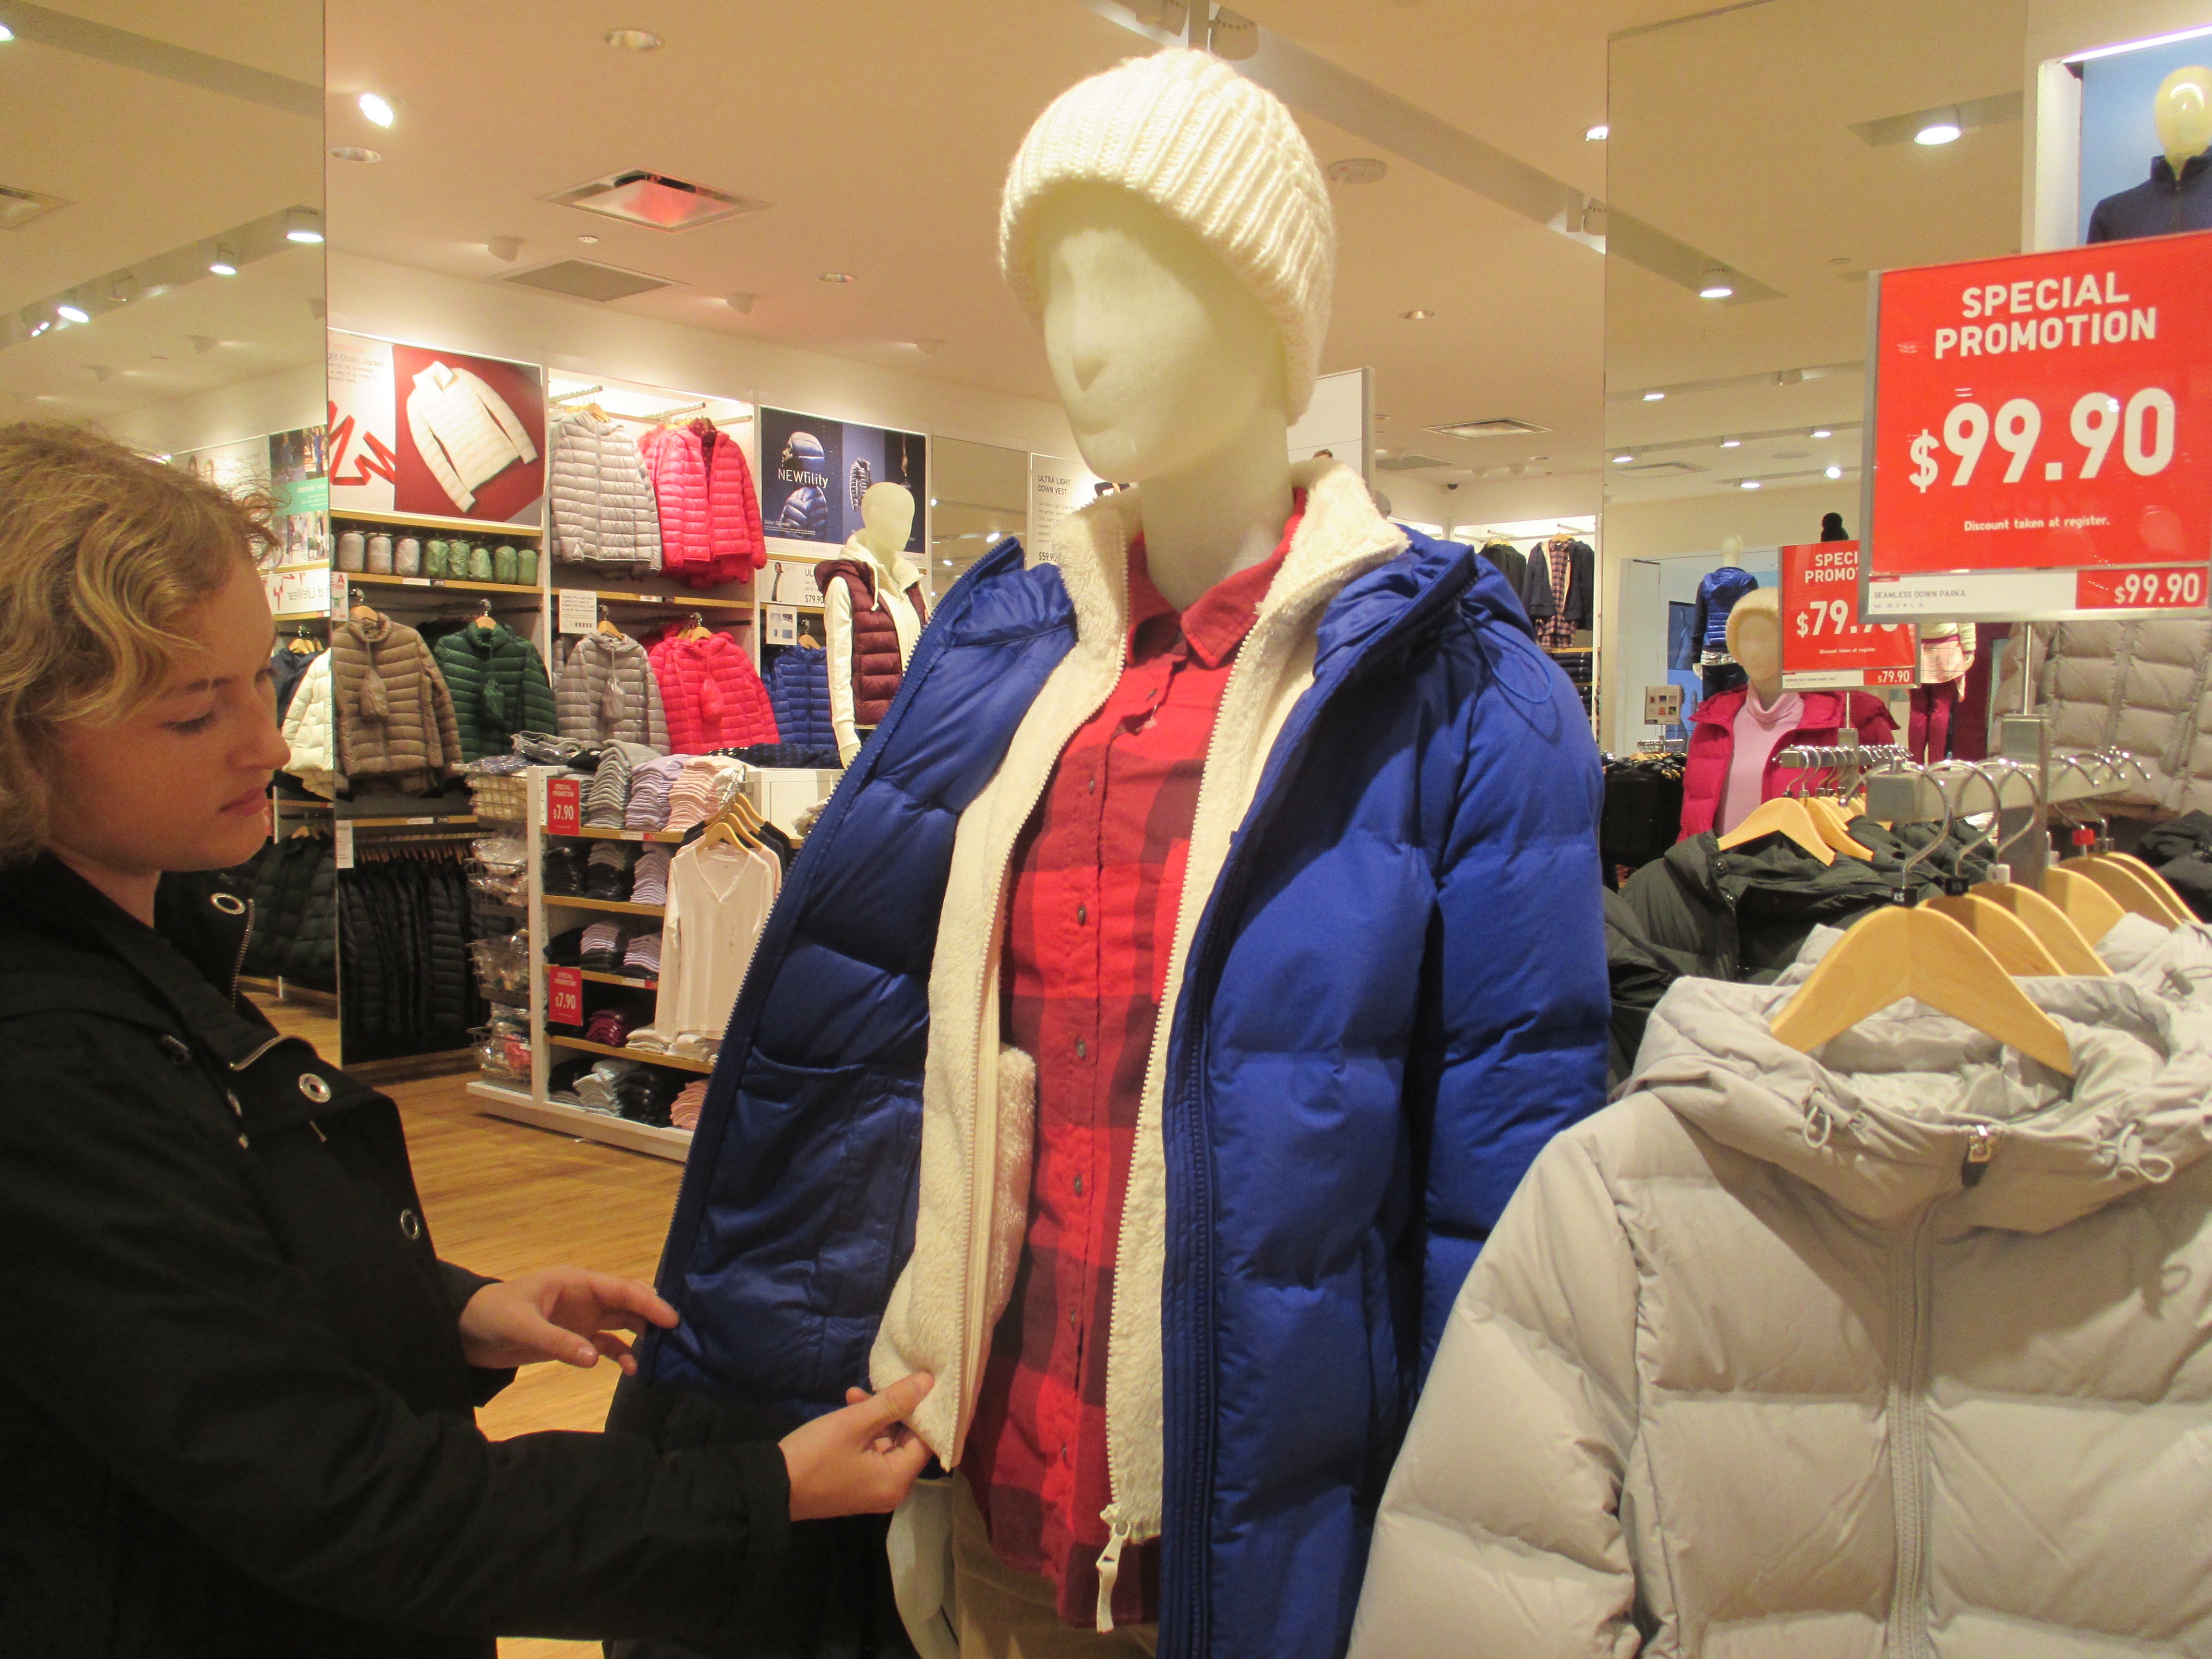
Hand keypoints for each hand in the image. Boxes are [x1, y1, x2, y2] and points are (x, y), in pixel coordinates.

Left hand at [457, 1268, 677, 1374]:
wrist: (464, 1331)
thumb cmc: (492, 1316)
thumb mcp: (522, 1325)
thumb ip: (558, 1342)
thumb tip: (594, 1359)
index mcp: (575, 1282)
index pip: (620, 1288)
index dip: (647, 1301)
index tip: (672, 1318)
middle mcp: (585, 1298)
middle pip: (628, 1303)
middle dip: (653, 1316)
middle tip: (680, 1336)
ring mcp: (581, 1319)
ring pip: (622, 1323)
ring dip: (641, 1336)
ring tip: (663, 1355)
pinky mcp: (573, 1340)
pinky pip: (605, 1345)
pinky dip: (620, 1355)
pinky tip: (632, 1370)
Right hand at [780, 1373, 934, 1520]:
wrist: (770, 1487)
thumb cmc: (816, 1455)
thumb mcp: (854, 1423)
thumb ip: (893, 1402)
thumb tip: (929, 1382)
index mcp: (897, 1481)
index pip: (925, 1442)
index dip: (923, 1412)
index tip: (916, 1385)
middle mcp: (891, 1490)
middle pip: (906, 1442)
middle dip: (892, 1410)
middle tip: (877, 1386)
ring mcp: (872, 1489)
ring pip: (886, 1444)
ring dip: (874, 1417)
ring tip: (854, 1394)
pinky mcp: (856, 1484)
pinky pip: (871, 1453)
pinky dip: (863, 1432)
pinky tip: (848, 1408)